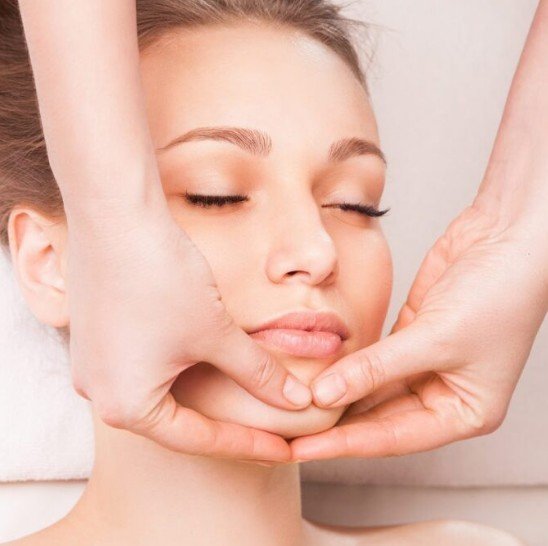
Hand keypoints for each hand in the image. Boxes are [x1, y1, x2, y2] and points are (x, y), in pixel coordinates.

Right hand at [66, 199, 310, 462]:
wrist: (114, 215)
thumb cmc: (162, 278)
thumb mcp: (217, 333)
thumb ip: (258, 373)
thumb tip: (297, 400)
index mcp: (125, 407)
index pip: (200, 439)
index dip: (248, 445)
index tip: (284, 451)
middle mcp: (100, 394)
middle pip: (176, 420)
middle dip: (223, 424)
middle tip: (265, 431)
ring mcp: (92, 364)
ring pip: (159, 392)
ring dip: (200, 395)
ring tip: (238, 400)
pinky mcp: (95, 337)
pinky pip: (142, 368)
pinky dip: (177, 370)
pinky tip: (202, 363)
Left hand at [290, 205, 547, 459]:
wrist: (508, 236)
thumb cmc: (499, 293)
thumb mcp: (436, 338)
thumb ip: (377, 368)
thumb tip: (325, 394)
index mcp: (464, 412)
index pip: (393, 437)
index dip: (345, 444)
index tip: (302, 449)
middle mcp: (444, 393)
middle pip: (379, 418)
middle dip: (336, 425)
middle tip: (290, 432)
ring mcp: (425, 362)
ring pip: (372, 388)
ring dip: (337, 394)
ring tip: (295, 407)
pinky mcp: (410, 334)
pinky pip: (372, 357)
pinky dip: (347, 364)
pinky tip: (318, 371)